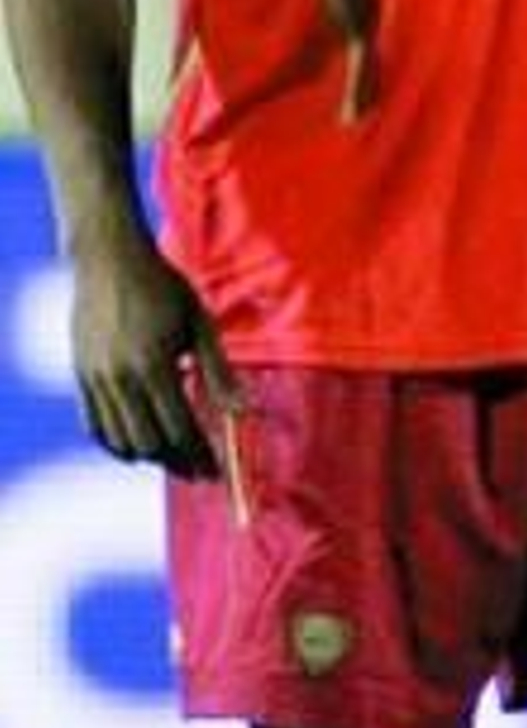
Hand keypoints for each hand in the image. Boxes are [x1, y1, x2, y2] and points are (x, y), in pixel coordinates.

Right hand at [70, 220, 244, 477]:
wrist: (108, 257)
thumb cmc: (162, 286)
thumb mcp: (199, 323)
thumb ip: (219, 372)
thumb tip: (245, 412)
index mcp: (154, 366)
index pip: (180, 429)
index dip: (200, 455)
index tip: (215, 470)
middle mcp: (121, 378)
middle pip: (150, 443)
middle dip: (177, 462)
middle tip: (197, 471)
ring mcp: (96, 379)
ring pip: (121, 440)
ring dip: (149, 456)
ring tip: (170, 458)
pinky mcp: (80, 375)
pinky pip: (94, 426)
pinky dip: (115, 443)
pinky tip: (135, 446)